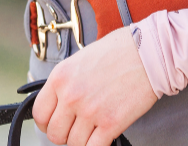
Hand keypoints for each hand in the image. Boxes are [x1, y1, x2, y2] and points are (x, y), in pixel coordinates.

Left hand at [32, 28, 156, 145]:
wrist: (148, 53)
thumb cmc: (118, 51)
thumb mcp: (81, 59)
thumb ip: (67, 82)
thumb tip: (60, 103)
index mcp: (60, 76)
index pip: (40, 113)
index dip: (47, 122)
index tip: (57, 122)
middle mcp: (70, 95)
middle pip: (55, 134)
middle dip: (65, 134)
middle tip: (78, 127)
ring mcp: (89, 111)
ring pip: (74, 144)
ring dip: (83, 140)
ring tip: (94, 128)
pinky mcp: (110, 124)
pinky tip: (104, 135)